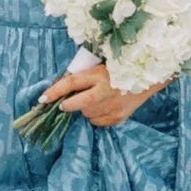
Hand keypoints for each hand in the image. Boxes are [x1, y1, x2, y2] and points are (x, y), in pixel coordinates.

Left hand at [39, 64, 163, 128]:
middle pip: (78, 104)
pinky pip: (98, 122)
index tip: (42, 98)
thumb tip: (59, 88)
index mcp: (99, 75)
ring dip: (85, 110)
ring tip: (96, 100)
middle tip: (65, 104)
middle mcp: (105, 92)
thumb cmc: (118, 70)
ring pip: (87, 115)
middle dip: (68, 105)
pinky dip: (96, 116)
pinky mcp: (118, 117)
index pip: (71, 83)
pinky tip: (105, 107)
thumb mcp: (99, 68)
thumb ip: (83, 78)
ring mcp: (113, 106)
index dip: (54, 91)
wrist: (147, 78)